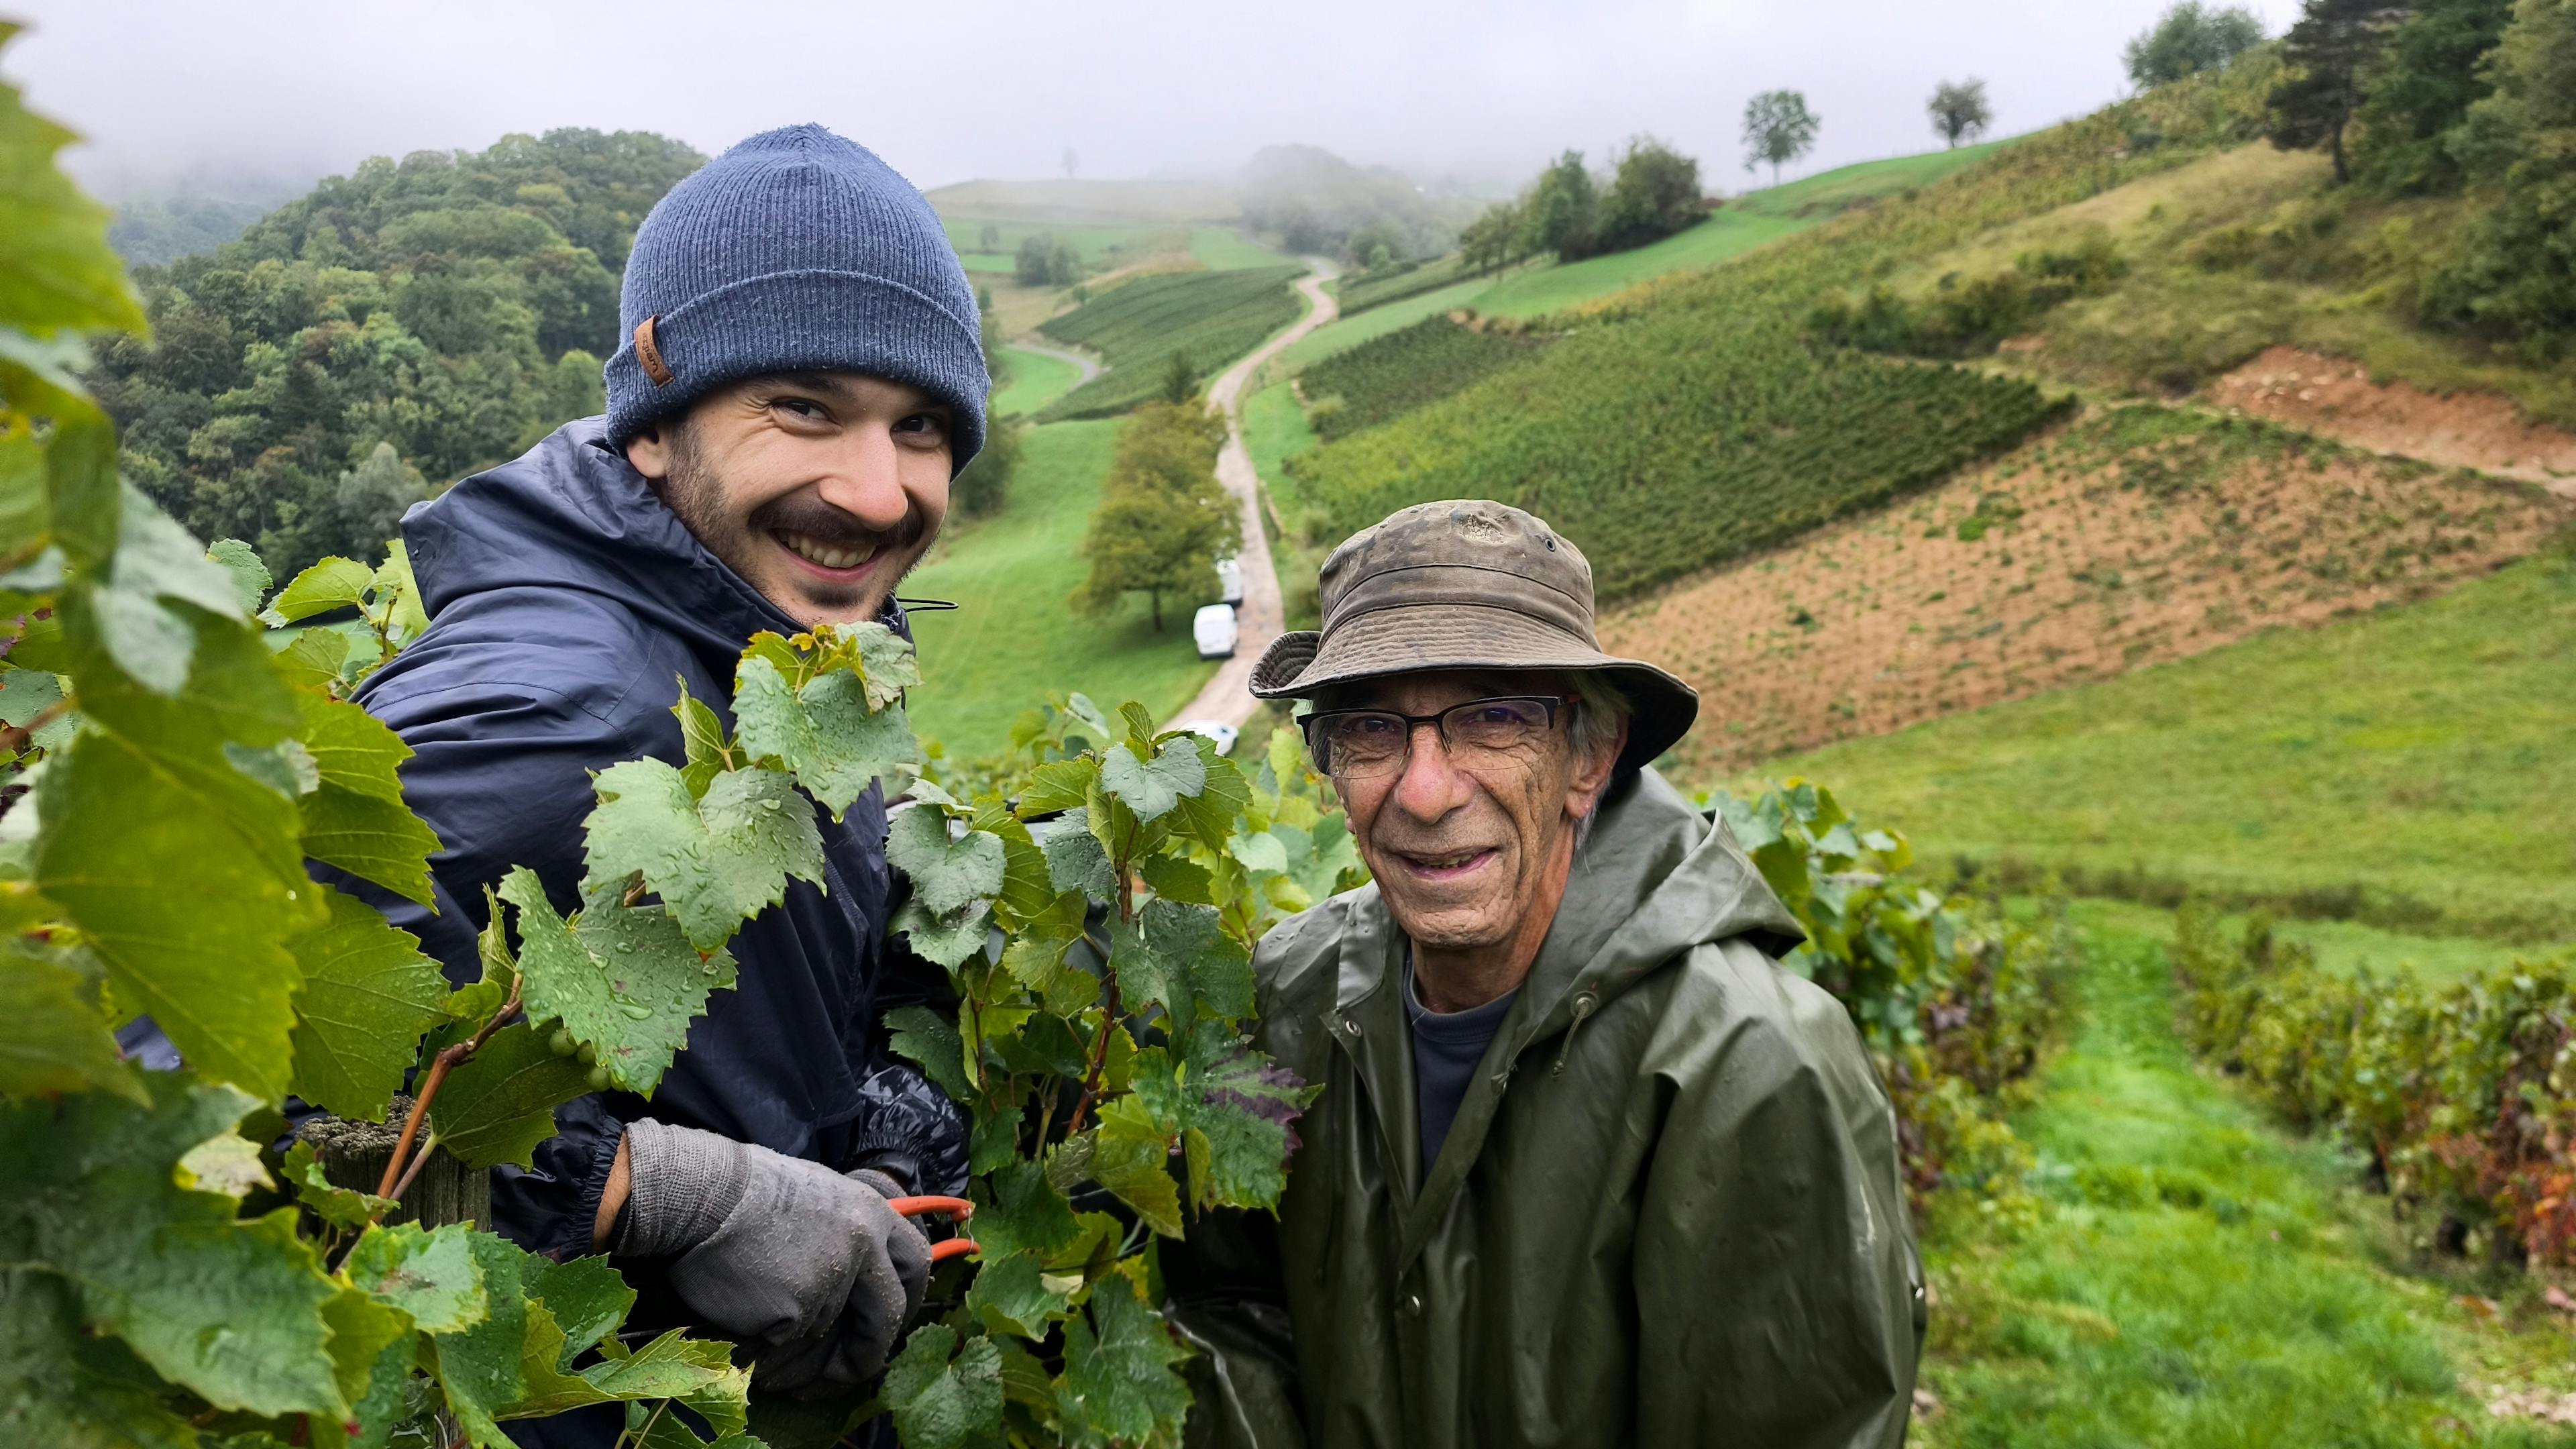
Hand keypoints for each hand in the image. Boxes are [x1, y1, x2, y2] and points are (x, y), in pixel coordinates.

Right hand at [618, 1121, 930, 1396]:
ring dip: (801, 1323)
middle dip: (874, 1344)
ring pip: (827, 1323)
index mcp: (870, 1213)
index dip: (910, 1295)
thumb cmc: (749, 1190)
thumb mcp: (821, 1193)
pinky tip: (748, 1297)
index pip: (915, 1263)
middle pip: (888, 1312)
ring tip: (764, 1284)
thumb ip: (851, 1230)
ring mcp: (831, 1279)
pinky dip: (769, 1328)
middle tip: (852, 1362)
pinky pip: (789, 1334)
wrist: (702, 1194)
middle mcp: (862, 1245)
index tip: (897, 1315)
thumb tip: (865, 1271)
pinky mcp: (797, 1309)